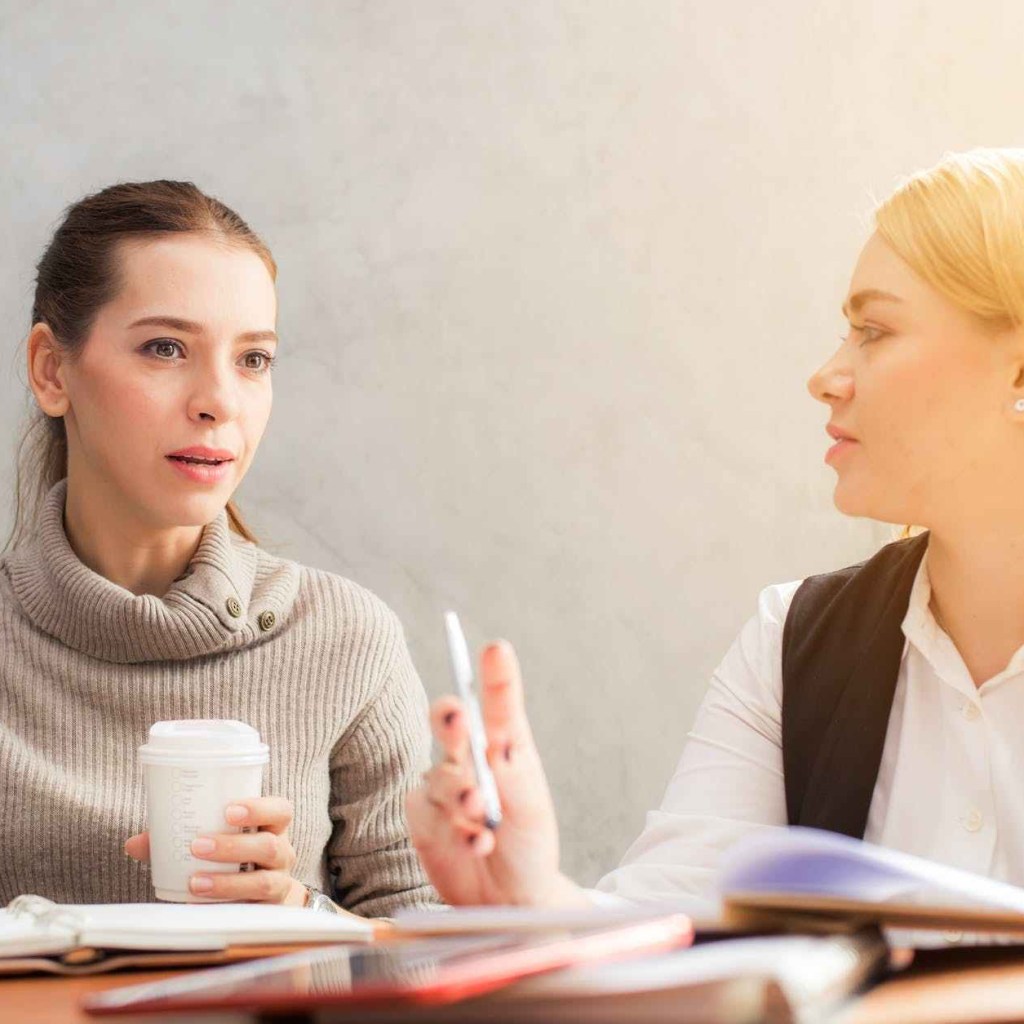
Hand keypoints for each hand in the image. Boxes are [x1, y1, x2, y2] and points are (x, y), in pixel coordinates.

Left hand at [125, 796, 305, 904]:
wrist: (264, 897)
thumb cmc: (236, 858)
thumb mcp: (218, 839)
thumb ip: (178, 837)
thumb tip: (134, 844)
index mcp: (273, 828)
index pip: (280, 811)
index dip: (260, 808)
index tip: (229, 811)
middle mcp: (282, 855)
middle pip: (270, 846)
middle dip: (233, 847)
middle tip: (198, 846)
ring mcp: (280, 885)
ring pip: (264, 883)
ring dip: (228, 882)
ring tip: (195, 882)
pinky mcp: (269, 913)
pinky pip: (253, 913)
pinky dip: (226, 909)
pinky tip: (200, 907)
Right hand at [406, 640, 587, 906]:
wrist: (509, 899)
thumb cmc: (527, 844)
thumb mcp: (530, 804)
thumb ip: (511, 770)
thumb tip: (495, 736)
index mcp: (503, 745)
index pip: (497, 704)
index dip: (496, 676)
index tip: (497, 650)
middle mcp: (468, 757)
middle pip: (449, 721)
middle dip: (451, 719)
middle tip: (461, 722)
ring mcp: (441, 786)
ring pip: (440, 775)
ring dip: (461, 795)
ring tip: (482, 817)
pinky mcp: (422, 817)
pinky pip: (429, 813)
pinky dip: (455, 829)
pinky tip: (476, 842)